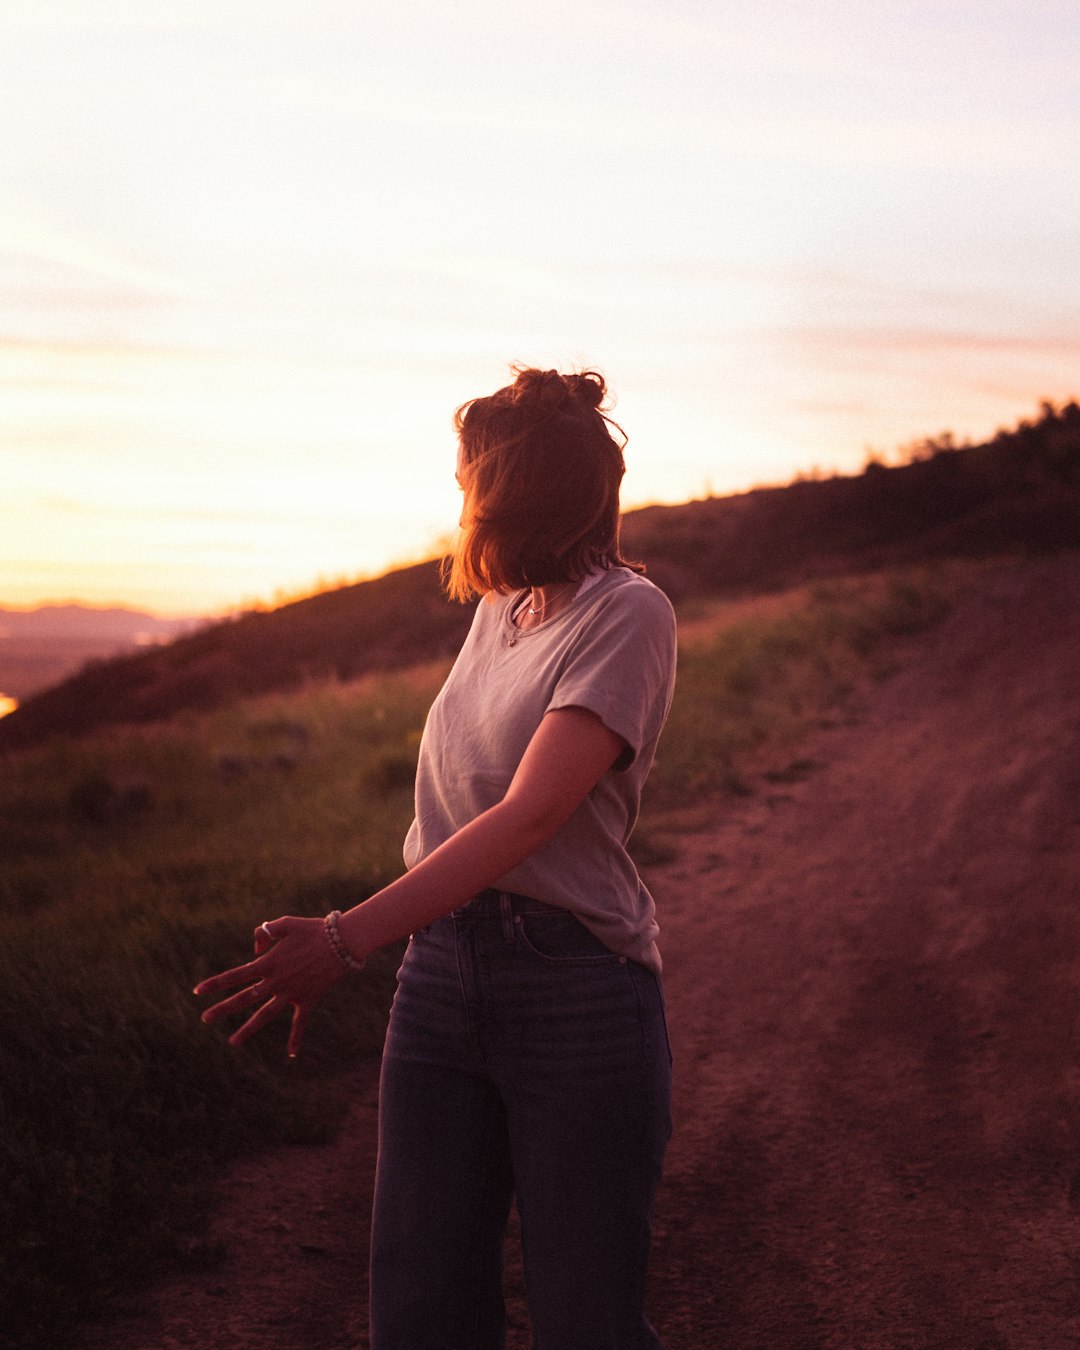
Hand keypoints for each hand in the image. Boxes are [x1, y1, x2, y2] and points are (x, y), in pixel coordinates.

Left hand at [193, 915, 347, 1058]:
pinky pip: (300, 1023)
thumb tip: (256, 949)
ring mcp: (291, 993)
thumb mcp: (286, 923)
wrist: (343, 942)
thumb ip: (265, 931)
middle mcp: (276, 981)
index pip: (236, 975)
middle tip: (205, 1018)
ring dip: (248, 1029)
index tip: (197, 991)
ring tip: (232, 1042)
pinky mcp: (307, 1000)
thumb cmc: (314, 929)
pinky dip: (296, 1039)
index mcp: (269, 962)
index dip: (216, 983)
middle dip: (223, 1009)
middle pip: (244, 998)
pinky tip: (291, 1055)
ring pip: (265, 1015)